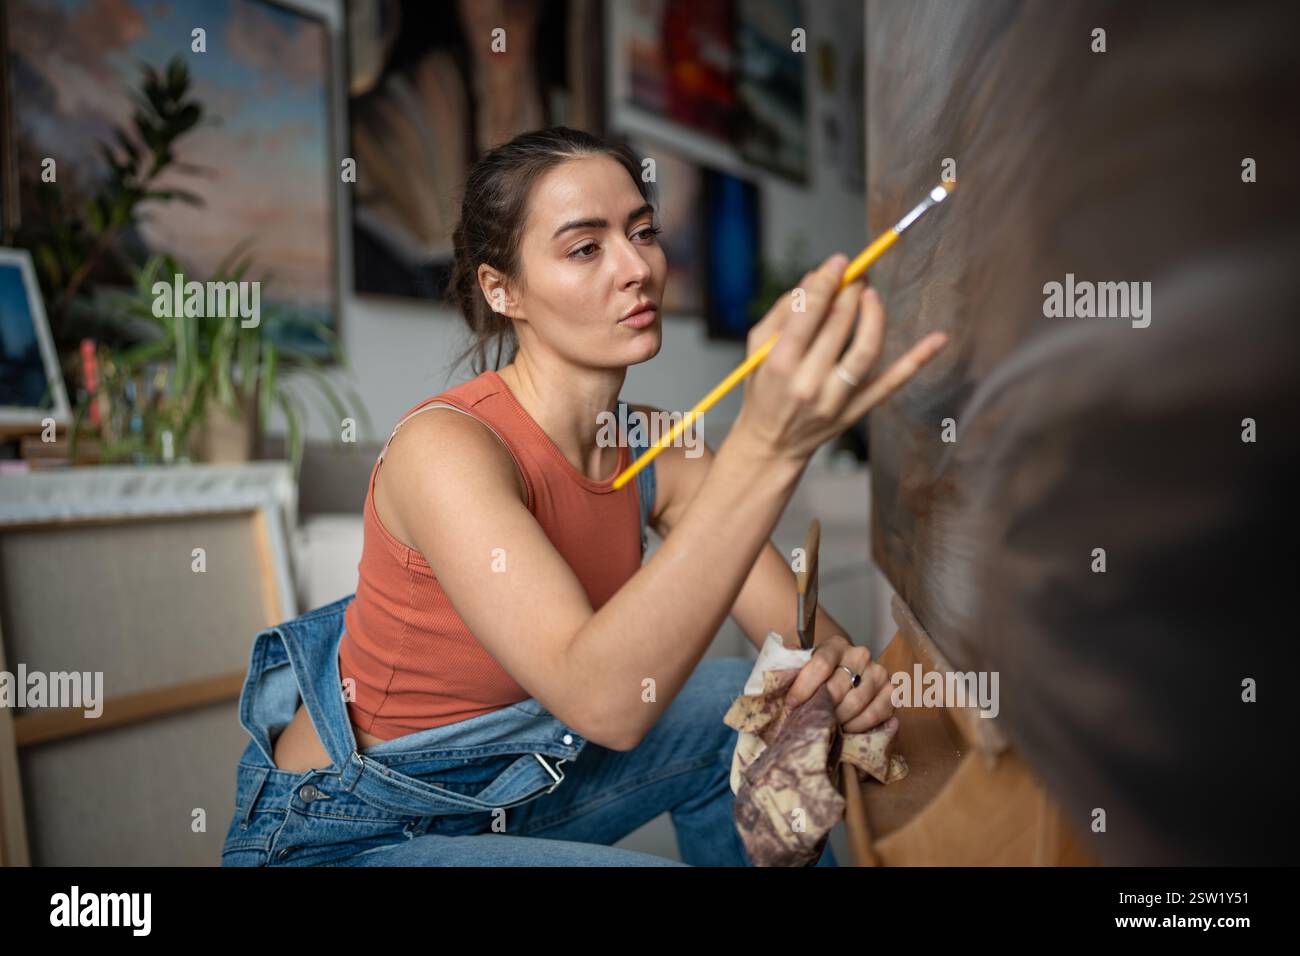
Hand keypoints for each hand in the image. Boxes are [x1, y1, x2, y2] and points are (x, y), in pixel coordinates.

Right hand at [733, 252, 948, 463]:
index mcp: (780, 364)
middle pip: (838, 326)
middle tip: (856, 273)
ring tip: (870, 294)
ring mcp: (836, 400)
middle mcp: (809, 383)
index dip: (827, 282)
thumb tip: (815, 277)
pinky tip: (939, 339)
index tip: (839, 261)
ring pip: (866, 349)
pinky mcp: (857, 411)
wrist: (771, 444)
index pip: (809, 313)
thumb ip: (782, 311)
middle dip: (850, 291)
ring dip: (873, 315)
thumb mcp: (757, 349)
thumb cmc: (763, 390)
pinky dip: (917, 360)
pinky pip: (891, 383)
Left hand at [785, 634, 892, 733]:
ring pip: (855, 703)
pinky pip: (875, 714)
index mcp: (835, 644)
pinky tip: (846, 729)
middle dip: (820, 709)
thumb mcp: (802, 663)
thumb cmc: (818, 672)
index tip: (791, 705)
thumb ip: (790, 668)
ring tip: (825, 727)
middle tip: (808, 723)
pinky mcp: (891, 691)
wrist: (843, 668)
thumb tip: (778, 678)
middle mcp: (860, 655)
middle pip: (837, 687)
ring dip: (837, 720)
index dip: (804, 687)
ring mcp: (878, 672)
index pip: (820, 664)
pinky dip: (859, 726)